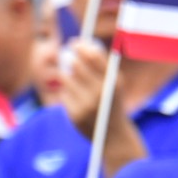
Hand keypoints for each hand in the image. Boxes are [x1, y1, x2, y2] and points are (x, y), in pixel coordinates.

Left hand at [59, 40, 142, 173]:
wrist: (112, 134)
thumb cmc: (111, 102)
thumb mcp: (114, 83)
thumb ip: (102, 66)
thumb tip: (83, 45)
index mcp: (113, 82)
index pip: (94, 56)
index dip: (82, 47)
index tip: (75, 42)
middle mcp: (101, 92)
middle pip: (77, 65)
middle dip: (69, 57)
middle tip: (66, 53)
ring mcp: (87, 104)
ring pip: (66, 79)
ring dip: (65, 73)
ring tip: (68, 73)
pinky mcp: (75, 115)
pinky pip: (64, 95)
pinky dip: (66, 92)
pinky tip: (73, 95)